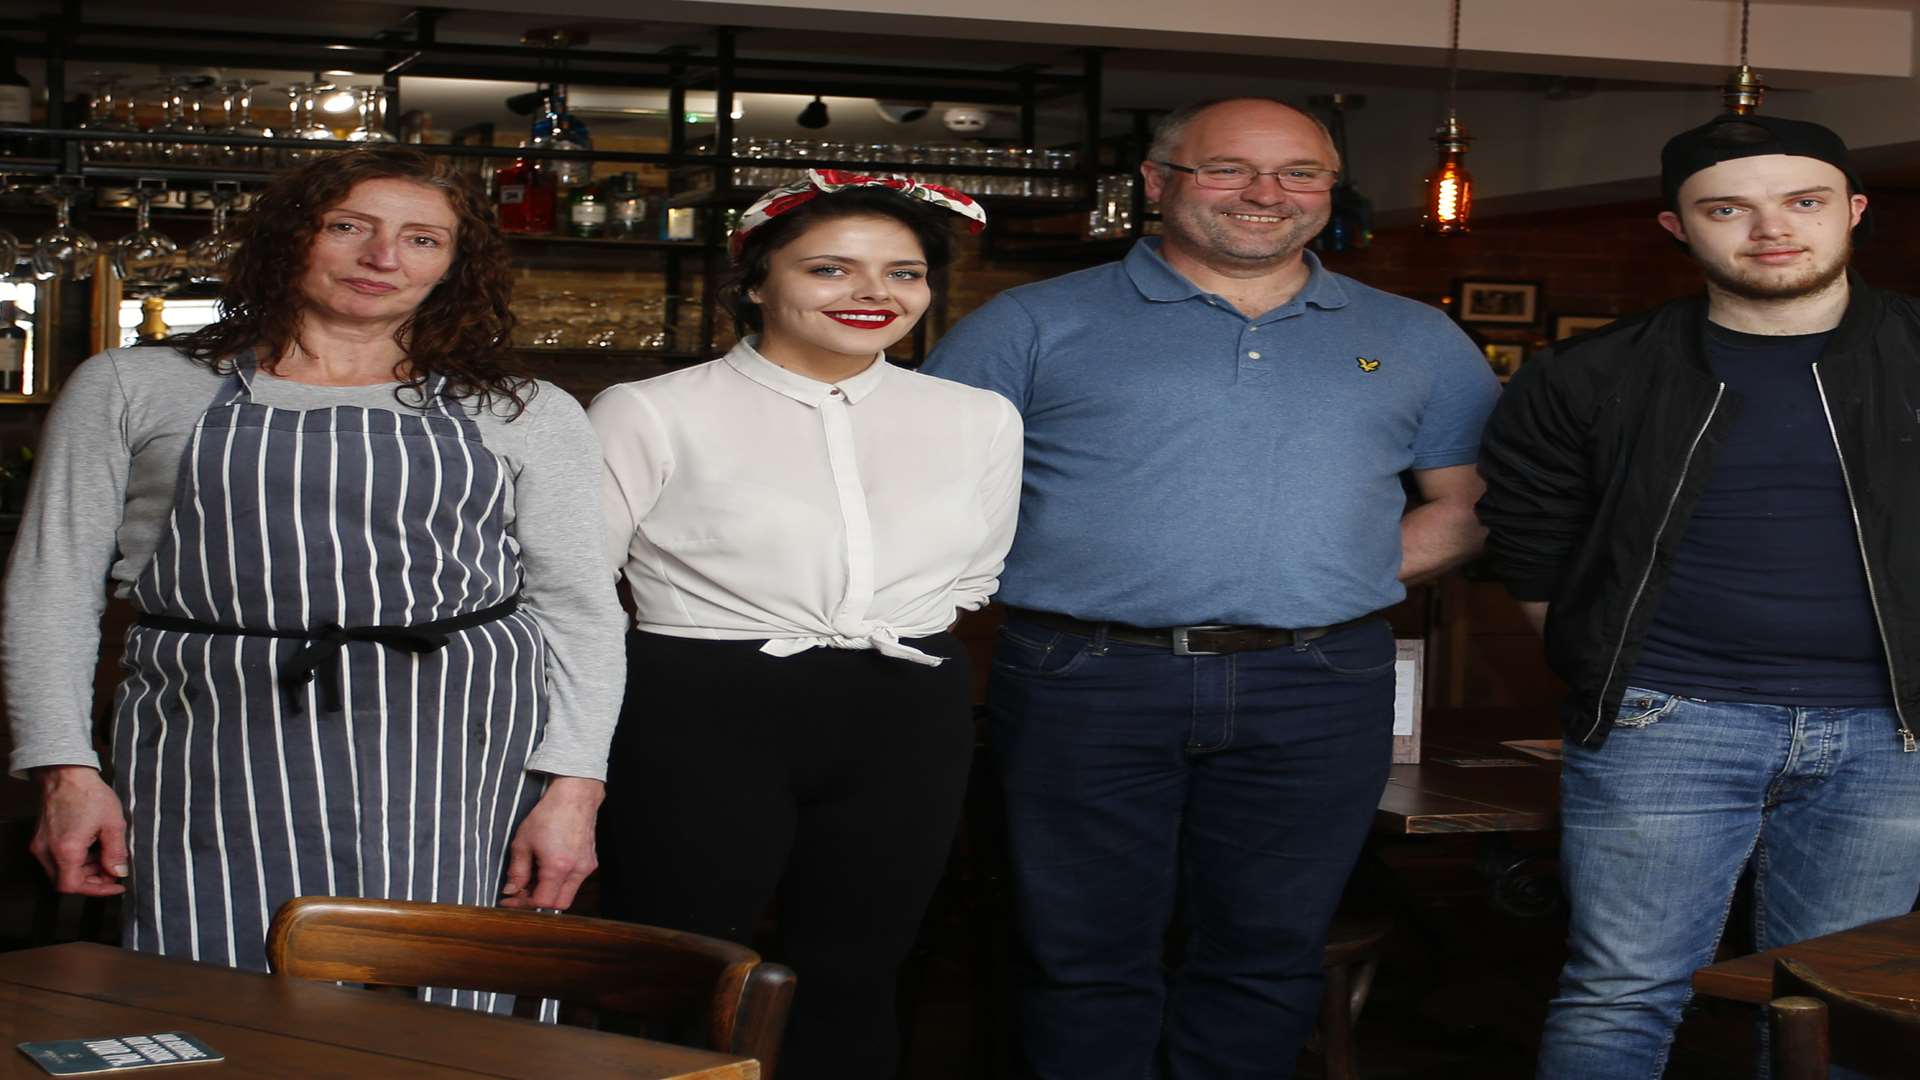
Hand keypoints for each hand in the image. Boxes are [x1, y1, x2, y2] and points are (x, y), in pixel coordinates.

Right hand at [30, 765, 130, 896]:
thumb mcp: (113, 823)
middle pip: (65, 882)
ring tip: (104, 857)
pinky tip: (91, 848)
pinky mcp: (40, 839)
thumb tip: (119, 872)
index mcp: (65, 849)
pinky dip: (74, 860)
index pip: (73, 886)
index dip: (96, 890)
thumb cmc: (89, 794)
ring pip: (60, 871)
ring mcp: (40, 845)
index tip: (115, 885)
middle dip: (92, 881)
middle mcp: (47, 851)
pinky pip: (55, 860)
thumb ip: (116, 852)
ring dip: (83, 870)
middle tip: (112, 871)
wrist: (66, 774)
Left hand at [498, 776, 603, 910]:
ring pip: (567, 895)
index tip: (510, 898)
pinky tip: (547, 869)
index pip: (541, 902)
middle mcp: (576, 871)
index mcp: (558, 867)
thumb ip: (516, 870)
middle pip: (558, 905)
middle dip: (538, 903)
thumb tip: (511, 890)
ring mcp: (586, 867)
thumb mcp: (523, 842)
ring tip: (533, 878)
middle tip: (521, 892)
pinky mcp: (590, 862)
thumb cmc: (549, 814)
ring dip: (549, 893)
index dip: (522, 904)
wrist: (575, 797)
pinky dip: (559, 883)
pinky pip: (574, 882)